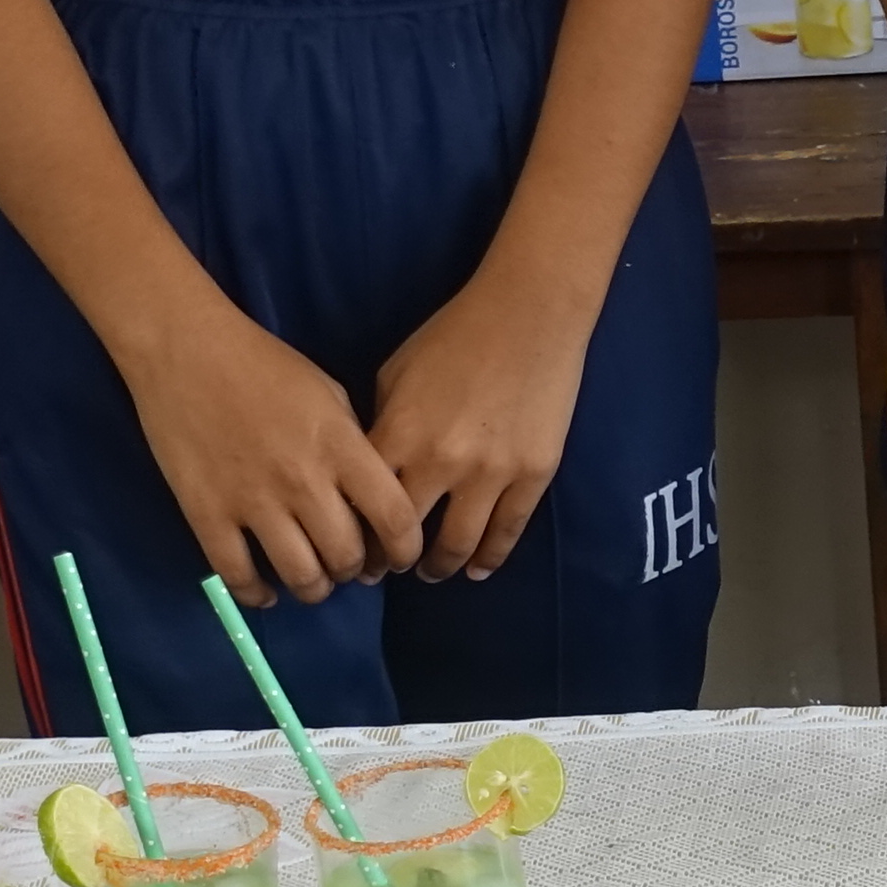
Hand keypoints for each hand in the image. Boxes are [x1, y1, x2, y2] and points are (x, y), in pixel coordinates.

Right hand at [124, 303, 424, 601]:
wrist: (186, 350)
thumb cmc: (264, 365)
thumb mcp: (329, 395)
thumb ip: (354, 445)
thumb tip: (369, 494)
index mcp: (341, 447)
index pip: (394, 518)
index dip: (406, 550)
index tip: (400, 558)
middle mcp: (303, 481)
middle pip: (347, 555)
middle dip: (356, 570)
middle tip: (349, 565)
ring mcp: (253, 501)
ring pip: (300, 575)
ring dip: (314, 588)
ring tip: (314, 581)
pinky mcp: (207, 514)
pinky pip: (238, 575)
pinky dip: (256, 594)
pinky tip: (266, 592)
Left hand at [372, 280, 596, 581]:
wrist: (529, 315)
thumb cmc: (453, 336)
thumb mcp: (396, 374)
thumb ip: (383, 427)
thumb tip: (373, 474)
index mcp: (399, 434)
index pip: (365, 507)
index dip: (357, 537)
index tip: (353, 552)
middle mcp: (441, 463)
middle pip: (407, 536)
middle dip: (391, 562)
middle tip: (386, 570)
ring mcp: (491, 473)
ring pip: (458, 544)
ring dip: (440, 566)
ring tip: (431, 571)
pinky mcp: (533, 474)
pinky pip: (508, 531)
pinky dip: (490, 557)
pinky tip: (477, 568)